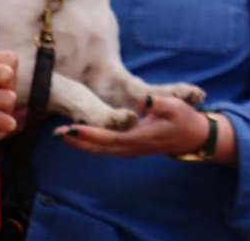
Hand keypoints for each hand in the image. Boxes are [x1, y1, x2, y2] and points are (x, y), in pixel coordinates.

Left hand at [54, 96, 212, 157]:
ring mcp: (129, 149)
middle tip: (56, 134)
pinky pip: (105, 147)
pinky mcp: (129, 147)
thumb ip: (158, 102)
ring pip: (100, 149)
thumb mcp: (175, 107)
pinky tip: (81, 136)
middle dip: (77, 141)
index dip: (88, 134)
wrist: (193, 138)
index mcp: (138, 138)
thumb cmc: (184, 120)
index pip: (108, 138)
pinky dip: (91, 143)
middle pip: (98, 147)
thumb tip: (144, 99)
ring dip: (81, 143)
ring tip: (63, 135)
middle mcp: (130, 147)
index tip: (71, 129)